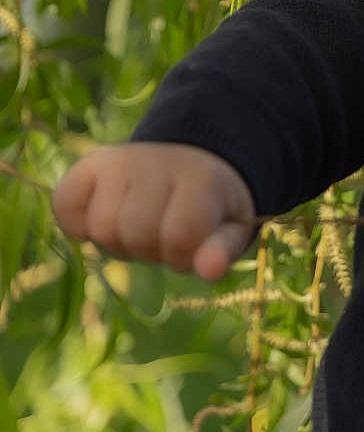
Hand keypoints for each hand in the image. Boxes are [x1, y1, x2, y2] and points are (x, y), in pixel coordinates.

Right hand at [53, 142, 256, 280]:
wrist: (192, 164)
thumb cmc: (210, 207)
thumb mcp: (230, 228)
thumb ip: (222, 251)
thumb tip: (210, 271)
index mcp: (199, 179)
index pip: (179, 236)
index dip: (181, 256)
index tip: (189, 246)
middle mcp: (156, 163)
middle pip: (136, 234)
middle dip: (151, 250)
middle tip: (163, 237)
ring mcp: (118, 161)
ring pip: (102, 227)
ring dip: (119, 242)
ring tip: (139, 228)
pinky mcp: (87, 165)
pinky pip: (65, 206)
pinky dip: (78, 226)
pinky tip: (102, 221)